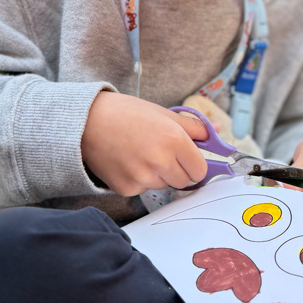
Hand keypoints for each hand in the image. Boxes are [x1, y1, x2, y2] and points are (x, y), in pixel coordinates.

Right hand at [81, 92, 207, 195]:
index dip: (195, 164)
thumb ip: (192, 127)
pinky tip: (127, 161)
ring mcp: (143, 178)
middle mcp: (160, 162)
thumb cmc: (125, 113)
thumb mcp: (163, 113)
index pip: (200, 170)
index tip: (188, 159)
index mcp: (174, 140)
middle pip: (185, 182)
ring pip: (164, 185)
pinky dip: (139, 179)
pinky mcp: (127, 188)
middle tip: (162, 153)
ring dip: (158, 175)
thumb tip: (215, 132)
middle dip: (178, 170)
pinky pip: (143, 189)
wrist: (87, 122)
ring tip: (140, 153)